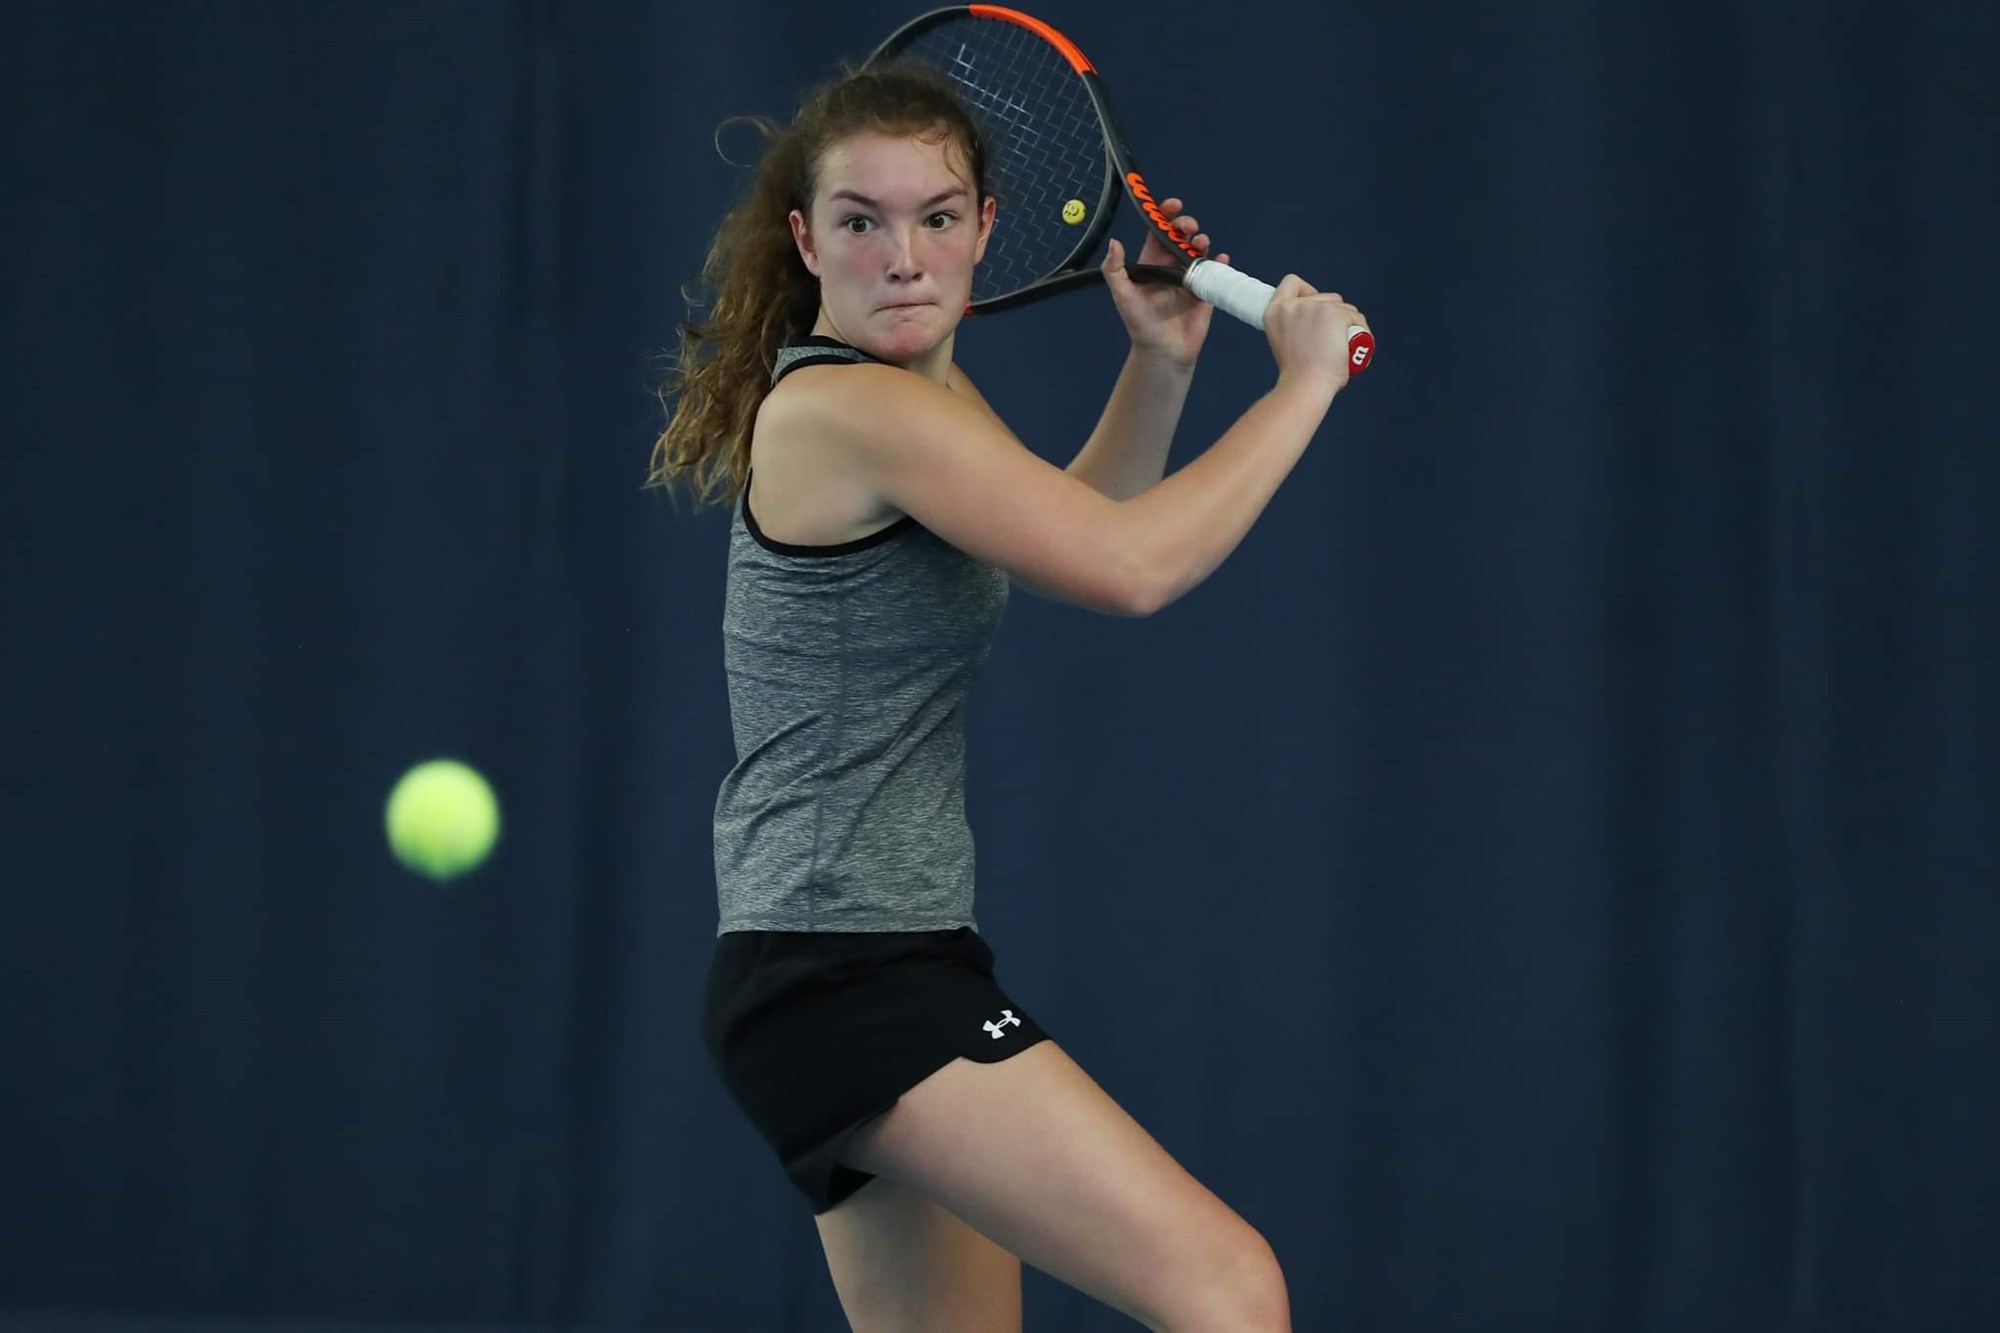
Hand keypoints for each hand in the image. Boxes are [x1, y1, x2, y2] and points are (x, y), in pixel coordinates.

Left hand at [1100, 198, 1226, 368]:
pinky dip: (1221, 262)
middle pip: (1182, 236)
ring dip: (1202, 241)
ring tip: (1201, 242)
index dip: (1165, 215)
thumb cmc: (1140, 322)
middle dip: (1186, 225)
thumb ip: (1115, 270)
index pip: (1159, 232)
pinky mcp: (1205, 291)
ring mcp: (1190, 278)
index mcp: (1153, 263)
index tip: (1172, 206)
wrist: (1163, 351)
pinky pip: (1215, 272)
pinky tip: (1221, 258)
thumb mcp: (1122, 295)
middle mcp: (1172, 266)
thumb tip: (1114, 242)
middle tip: (1189, 227)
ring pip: (1199, 250)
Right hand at [1263, 274, 1368, 393]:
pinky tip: (1353, 346)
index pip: (1291, 283)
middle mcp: (1293, 305)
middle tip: (1329, 342)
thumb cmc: (1298, 375)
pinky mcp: (1335, 313)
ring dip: (1348, 324)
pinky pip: (1356, 318)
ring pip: (1344, 307)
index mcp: (1274, 312)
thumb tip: (1317, 322)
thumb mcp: (1286, 342)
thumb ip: (1296, 326)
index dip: (1306, 292)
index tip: (1313, 309)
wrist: (1304, 386)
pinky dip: (1360, 331)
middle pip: (1325, 297)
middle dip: (1333, 314)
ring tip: (1340, 348)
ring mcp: (1314, 307)